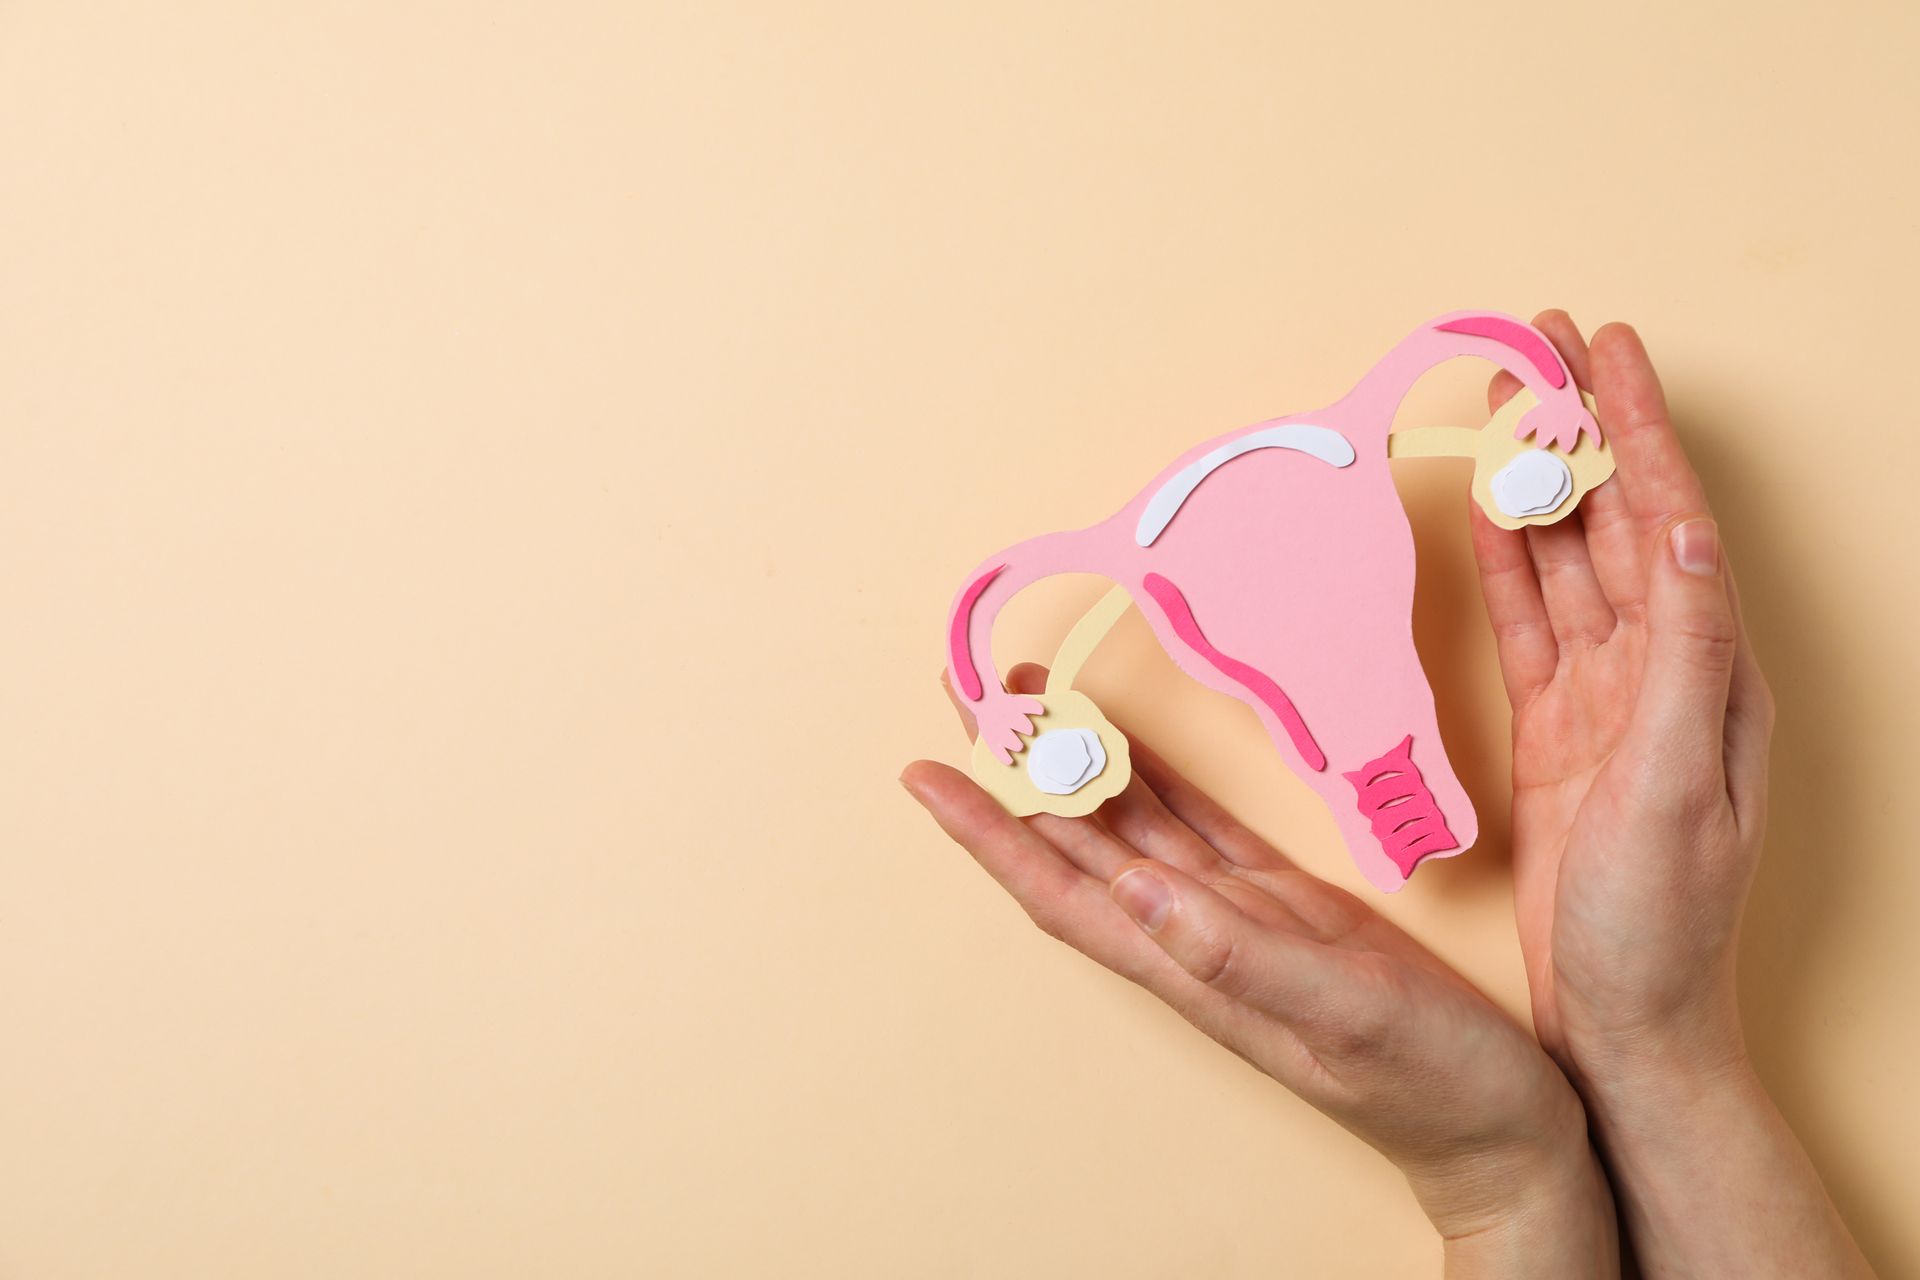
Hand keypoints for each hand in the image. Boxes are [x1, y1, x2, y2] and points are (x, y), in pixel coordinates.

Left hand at [904, 665, 1616, 1274]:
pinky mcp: (1286, 908)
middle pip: (1077, 846)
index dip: (989, 834)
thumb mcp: (1344, 1015)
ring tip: (1032, 696)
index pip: (1061, 889)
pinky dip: (1161, 783)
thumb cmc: (1434, 1090)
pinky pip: (1200, 831)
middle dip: (1017, 774)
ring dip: (1078, 767)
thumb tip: (1136, 887)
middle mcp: (1196, 940)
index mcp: (1193, 966)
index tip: (926, 775)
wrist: (1503, 1131)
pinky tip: (1136, 746)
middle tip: (969, 693)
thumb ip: (1242, 954)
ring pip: (1132, 829)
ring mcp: (1238, 921)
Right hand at [1472, 314, 1871, 1275]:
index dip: (1639, 428)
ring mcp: (1606, 696)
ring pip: (1568, 559)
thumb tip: (1689, 534)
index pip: (1671, 519)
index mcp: (1710, 669)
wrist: (1623, 1019)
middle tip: (1545, 342)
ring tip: (1509, 404)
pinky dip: (1507, 563)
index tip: (1608, 349)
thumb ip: (1687, 655)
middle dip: (1586, 425)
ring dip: (1539, 480)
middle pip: (1619, 517)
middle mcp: (1665, 668)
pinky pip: (1529, 623)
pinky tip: (1489, 517)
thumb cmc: (1661, 920)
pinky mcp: (1556, 729)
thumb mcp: (1682, 783)